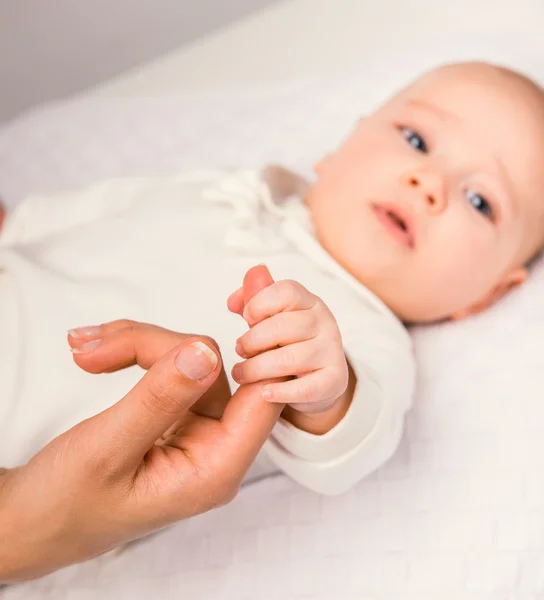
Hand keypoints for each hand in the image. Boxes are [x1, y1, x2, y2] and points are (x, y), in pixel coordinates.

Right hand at [0, 320, 281, 582]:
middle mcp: (214, 448)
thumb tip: (205, 351)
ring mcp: (195, 430)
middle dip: (153, 346)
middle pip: (211, 367)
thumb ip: (159, 399)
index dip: (261, 344)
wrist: (33, 520)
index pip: (263, 397)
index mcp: (215, 469)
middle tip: (96, 347)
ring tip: (86, 351)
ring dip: (136, 345)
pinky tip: (95, 354)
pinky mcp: (175, 416)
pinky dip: (132, 353)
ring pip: (187, 359)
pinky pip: (168, 368)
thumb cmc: (65, 504)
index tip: (252, 289)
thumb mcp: (108, 449)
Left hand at [228, 266, 349, 415]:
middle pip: (284, 326)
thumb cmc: (290, 343)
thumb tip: (233, 302)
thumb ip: (250, 303)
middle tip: (239, 350)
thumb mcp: (272, 319)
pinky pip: (306, 388)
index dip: (260, 303)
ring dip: (258, 368)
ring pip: (290, 358)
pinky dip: (281, 392)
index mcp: (309, 302)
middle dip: (254, 340)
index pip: (287, 292)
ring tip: (241, 373)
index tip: (246, 317)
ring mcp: (332, 352)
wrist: (320, 379)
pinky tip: (264, 393)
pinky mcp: (334, 380)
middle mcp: (325, 323)